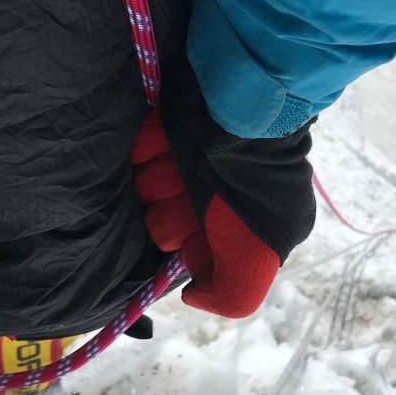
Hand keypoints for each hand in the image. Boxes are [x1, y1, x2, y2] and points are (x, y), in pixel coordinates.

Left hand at [131, 111, 279, 317]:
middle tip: (196, 186)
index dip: (192, 247)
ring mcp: (188, 165)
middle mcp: (213, 201)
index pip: (189, 258)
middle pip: (160, 225)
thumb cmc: (255, 179)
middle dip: (173, 208)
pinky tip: (170, 135)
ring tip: (185, 154)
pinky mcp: (165, 132)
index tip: (206, 226)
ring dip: (161, 174)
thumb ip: (233, 296)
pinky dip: (150, 144)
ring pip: (145, 189)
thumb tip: (191, 297)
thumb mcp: (260, 253)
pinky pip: (135, 152)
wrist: (244, 97)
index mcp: (238, 230)